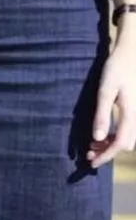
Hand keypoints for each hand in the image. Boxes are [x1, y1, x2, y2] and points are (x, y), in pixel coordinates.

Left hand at [88, 39, 135, 168]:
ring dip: (109, 145)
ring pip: (126, 139)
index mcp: (131, 114)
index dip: (106, 156)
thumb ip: (102, 115)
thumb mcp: (105, 91)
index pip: (119, 144)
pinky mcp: (133, 111)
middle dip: (107, 152)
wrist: (129, 55)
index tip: (91, 163)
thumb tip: (96, 138)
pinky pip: (126, 131)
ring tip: (91, 146)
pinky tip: (100, 135)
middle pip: (124, 144)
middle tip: (88, 154)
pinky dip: (113, 137)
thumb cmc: (115, 71)